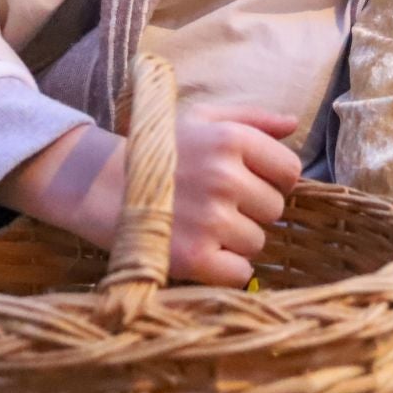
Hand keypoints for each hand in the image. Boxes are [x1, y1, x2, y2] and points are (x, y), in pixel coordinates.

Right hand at [0, 104, 301, 286]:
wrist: (98, 186)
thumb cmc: (157, 151)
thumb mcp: (200, 120)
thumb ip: (251, 119)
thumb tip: (294, 124)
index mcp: (231, 140)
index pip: (289, 171)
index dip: (272, 180)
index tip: (246, 184)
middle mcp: (225, 178)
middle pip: (275, 209)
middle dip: (251, 210)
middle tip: (215, 205)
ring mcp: (210, 219)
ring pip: (257, 242)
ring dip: (236, 240)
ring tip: (201, 225)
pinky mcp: (195, 257)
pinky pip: (241, 273)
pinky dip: (225, 269)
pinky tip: (200, 250)